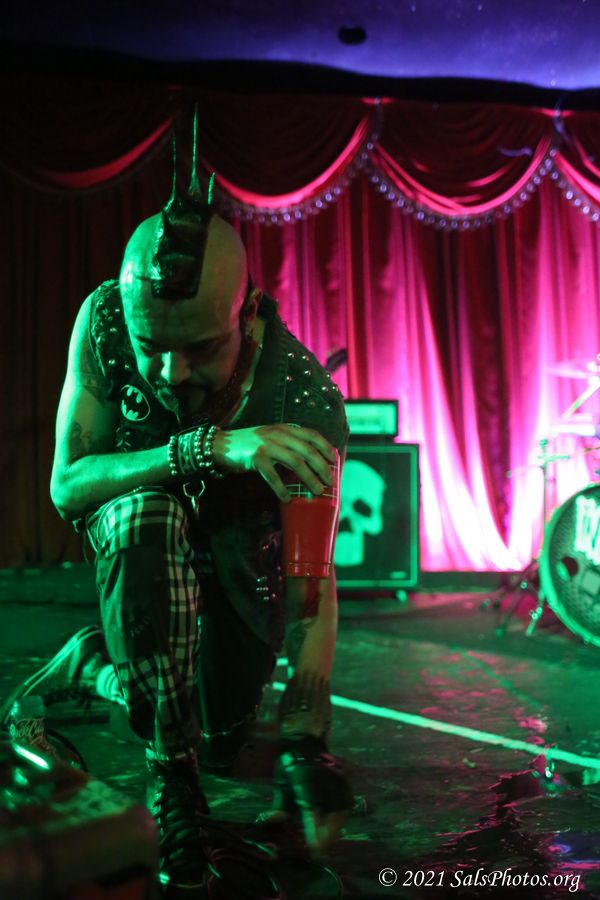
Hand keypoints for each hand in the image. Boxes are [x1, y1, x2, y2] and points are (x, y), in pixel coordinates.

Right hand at [213, 424, 336, 500]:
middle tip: (329, 482)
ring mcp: (267, 445)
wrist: (222, 444)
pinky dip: (281, 488)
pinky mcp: (255, 457)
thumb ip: (288, 443)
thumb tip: (310, 460)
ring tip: (317, 491)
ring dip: (309, 478)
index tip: (334, 460)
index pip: (311, 434)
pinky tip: (287, 498)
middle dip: (321, 467)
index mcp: (285, 428)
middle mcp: (278, 434)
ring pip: (295, 462)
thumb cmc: (250, 445)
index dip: (325, 447)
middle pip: (307, 450)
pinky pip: (273, 475)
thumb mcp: (271, 437)